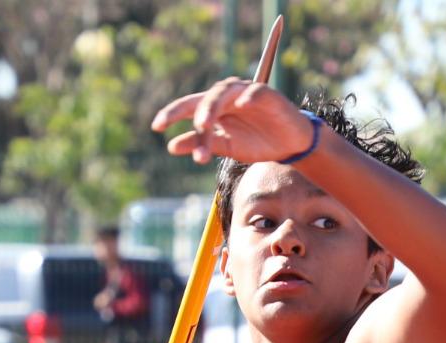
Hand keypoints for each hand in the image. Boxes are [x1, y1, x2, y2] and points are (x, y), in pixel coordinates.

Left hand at [153, 79, 315, 165]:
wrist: (288, 145)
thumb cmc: (256, 142)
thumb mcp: (226, 146)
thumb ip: (201, 144)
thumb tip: (171, 146)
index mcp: (214, 109)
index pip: (189, 108)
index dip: (171, 114)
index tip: (156, 127)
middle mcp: (226, 97)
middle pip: (205, 99)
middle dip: (194, 113)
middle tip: (188, 128)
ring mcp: (245, 93)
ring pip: (224, 93)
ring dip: (213, 107)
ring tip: (204, 123)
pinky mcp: (266, 94)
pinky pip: (255, 92)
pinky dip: (249, 97)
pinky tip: (243, 105)